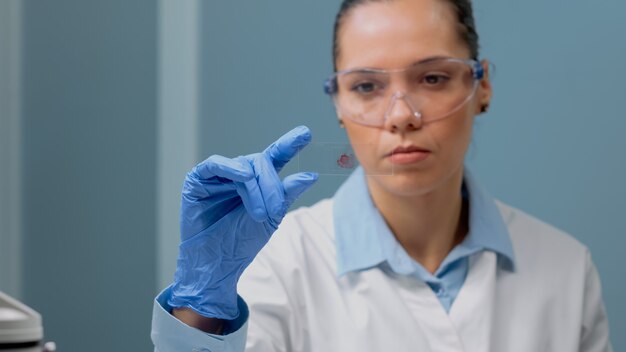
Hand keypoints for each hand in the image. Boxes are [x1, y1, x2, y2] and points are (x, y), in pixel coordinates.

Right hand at [168, 126, 317, 319]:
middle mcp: (237, 175)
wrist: (217, 265)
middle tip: (274, 210)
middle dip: (271, 185)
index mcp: (257, 182)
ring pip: (243, 166)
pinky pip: (215, 164)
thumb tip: (310, 175)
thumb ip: (287, 194)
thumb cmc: (242, 243)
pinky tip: (243, 177)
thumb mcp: (272, 216)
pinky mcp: (197, 180)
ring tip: (261, 213)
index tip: (305, 133)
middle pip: (260, 162)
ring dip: (256, 188)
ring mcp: (217, 176)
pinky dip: (231, 168)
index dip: (289, 145)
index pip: (275, 157)